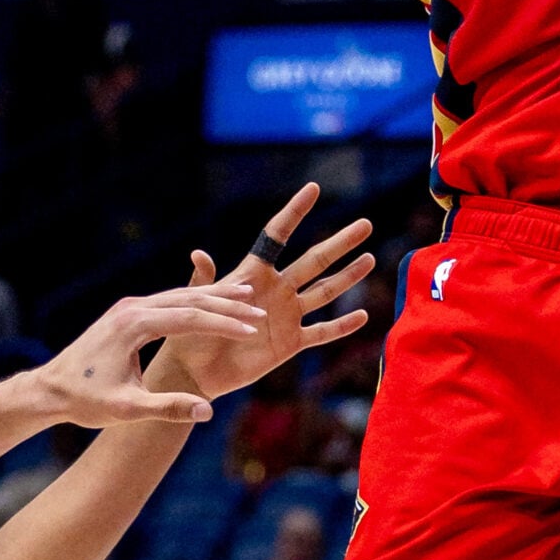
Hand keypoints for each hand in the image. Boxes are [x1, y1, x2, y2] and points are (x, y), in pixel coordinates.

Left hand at [26, 281, 264, 426]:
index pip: (188, 317)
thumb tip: (206, 410)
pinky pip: (169, 301)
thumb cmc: (85, 401)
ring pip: (180, 295)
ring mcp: (129, 307)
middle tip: (259, 309)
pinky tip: (214, 304)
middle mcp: (132, 308)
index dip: (223, 323)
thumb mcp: (126, 409)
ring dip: (213, 298)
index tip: (252, 329)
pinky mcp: (127, 312)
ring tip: (247, 298)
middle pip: (188, 298)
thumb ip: (167, 407)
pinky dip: (195, 302)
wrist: (48, 389)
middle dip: (225, 304)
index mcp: (133, 325)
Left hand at [170, 183, 375, 399]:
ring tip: (370, 259)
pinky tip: (363, 316)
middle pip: (315, 261)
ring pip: (325, 292)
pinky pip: (321, 332)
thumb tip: (199, 253)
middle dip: (340, 242)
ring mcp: (287, 315)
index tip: (313, 188)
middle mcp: (277, 289)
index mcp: (254, 273)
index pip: (277, 236)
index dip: (295, 212)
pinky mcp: (290, 343)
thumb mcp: (196, 302)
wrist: (194, 371)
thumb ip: (204, 280)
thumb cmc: (190, 332)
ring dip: (348, 277)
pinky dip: (341, 326)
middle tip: (365, 224)